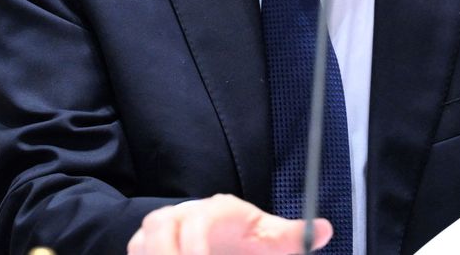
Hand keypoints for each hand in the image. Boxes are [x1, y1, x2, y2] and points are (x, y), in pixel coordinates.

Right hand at [126, 194, 332, 254]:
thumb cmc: (246, 239)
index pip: (196, 223)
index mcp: (213, 209)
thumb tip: (326, 228)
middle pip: (160, 232)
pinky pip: (133, 253)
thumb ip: (293, 236)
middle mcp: (180, 214)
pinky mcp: (142, 245)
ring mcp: (157, 229)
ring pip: (141, 245)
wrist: (221, 238)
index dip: (196, 248)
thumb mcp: (270, 238)